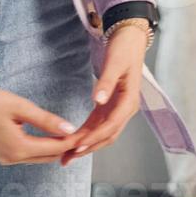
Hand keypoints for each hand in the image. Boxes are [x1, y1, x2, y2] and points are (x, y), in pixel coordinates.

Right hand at [0, 87, 79, 164]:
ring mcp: (5, 159)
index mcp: (18, 148)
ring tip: (71, 135)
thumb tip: (69, 128)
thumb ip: (46, 120)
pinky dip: (41, 148)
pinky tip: (50, 137)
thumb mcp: (21, 107)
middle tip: (83, 134)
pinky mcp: (1, 155)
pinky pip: (27, 155)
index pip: (54, 148)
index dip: (72, 141)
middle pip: (48, 157)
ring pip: (38, 158)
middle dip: (66, 147)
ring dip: (54, 149)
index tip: (87, 132)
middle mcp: (12, 158)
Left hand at [60, 24, 146, 165]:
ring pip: (102, 134)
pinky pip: (97, 125)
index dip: (93, 137)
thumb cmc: (124, 49)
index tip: (77, 145)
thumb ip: (106, 82)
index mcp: (129, 102)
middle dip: (87, 148)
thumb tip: (98, 100)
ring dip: (85, 145)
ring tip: (65, 155)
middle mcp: (125, 110)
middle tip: (66, 157)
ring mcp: (118, 109)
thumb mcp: (115, 63)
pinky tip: (72, 141)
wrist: (130, 38)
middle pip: (107, 136)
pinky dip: (86, 134)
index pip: (110, 126)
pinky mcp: (109, 106)